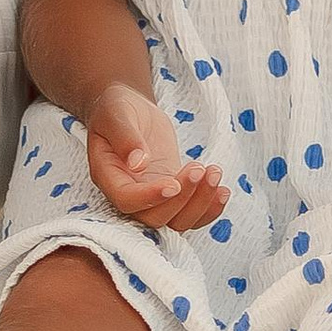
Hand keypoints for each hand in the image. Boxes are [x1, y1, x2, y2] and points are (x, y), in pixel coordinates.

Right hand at [86, 82, 228, 232]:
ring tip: (214, 173)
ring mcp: (151, 197)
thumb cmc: (116, 110)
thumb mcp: (116, 116)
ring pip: (176, 221)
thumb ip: (125, 138)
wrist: (127, 110)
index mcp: (108, 177)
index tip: (174, 183)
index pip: (127, 200)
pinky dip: (209, 208)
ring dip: (200, 204)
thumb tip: (138, 162)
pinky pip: (190, 212)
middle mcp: (128, 194)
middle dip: (183, 198)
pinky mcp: (172, 192)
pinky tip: (222, 190)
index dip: (151, 197)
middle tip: (200, 168)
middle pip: (155, 217)